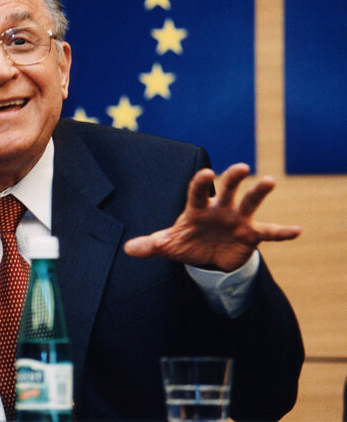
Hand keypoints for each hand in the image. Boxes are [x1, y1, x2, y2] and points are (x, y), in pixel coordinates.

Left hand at [124, 163, 300, 271]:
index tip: (205, 173)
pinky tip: (297, 230)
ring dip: (259, 192)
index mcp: (197, 208)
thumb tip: (128, 250)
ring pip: (249, 202)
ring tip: (269, 181)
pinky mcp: (251, 234)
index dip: (201, 183)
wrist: (207, 257)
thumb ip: (150, 245)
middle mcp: (220, 209)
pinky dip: (282, 232)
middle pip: (227, 189)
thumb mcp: (168, 245)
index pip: (198, 192)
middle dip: (233, 178)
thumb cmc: (187, 242)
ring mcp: (237, 220)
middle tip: (241, 167)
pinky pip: (268, 232)